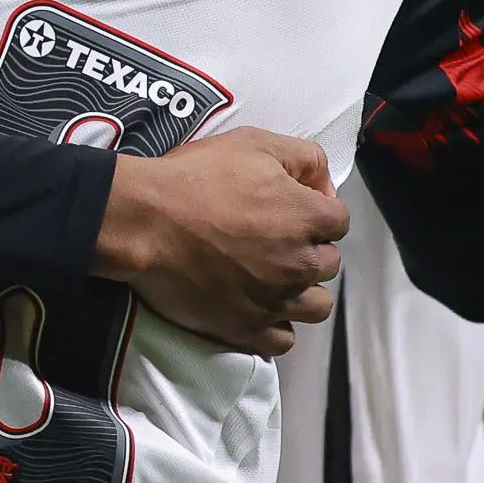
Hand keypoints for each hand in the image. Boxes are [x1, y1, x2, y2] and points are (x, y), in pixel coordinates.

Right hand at [93, 127, 348, 355]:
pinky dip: (276, 324)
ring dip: (302, 290)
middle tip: (275, 238)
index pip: (338, 221)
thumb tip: (323, 183)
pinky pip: (283, 339)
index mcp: (308, 218)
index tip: (291, 206)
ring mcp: (275, 300)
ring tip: (274, 277)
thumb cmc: (196, 178)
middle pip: (328, 263)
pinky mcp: (246, 327)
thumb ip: (304, 157)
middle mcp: (300, 264)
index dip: (316, 210)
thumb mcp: (253, 143)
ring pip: (316, 306)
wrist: (145, 222)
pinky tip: (259, 305)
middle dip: (309, 249)